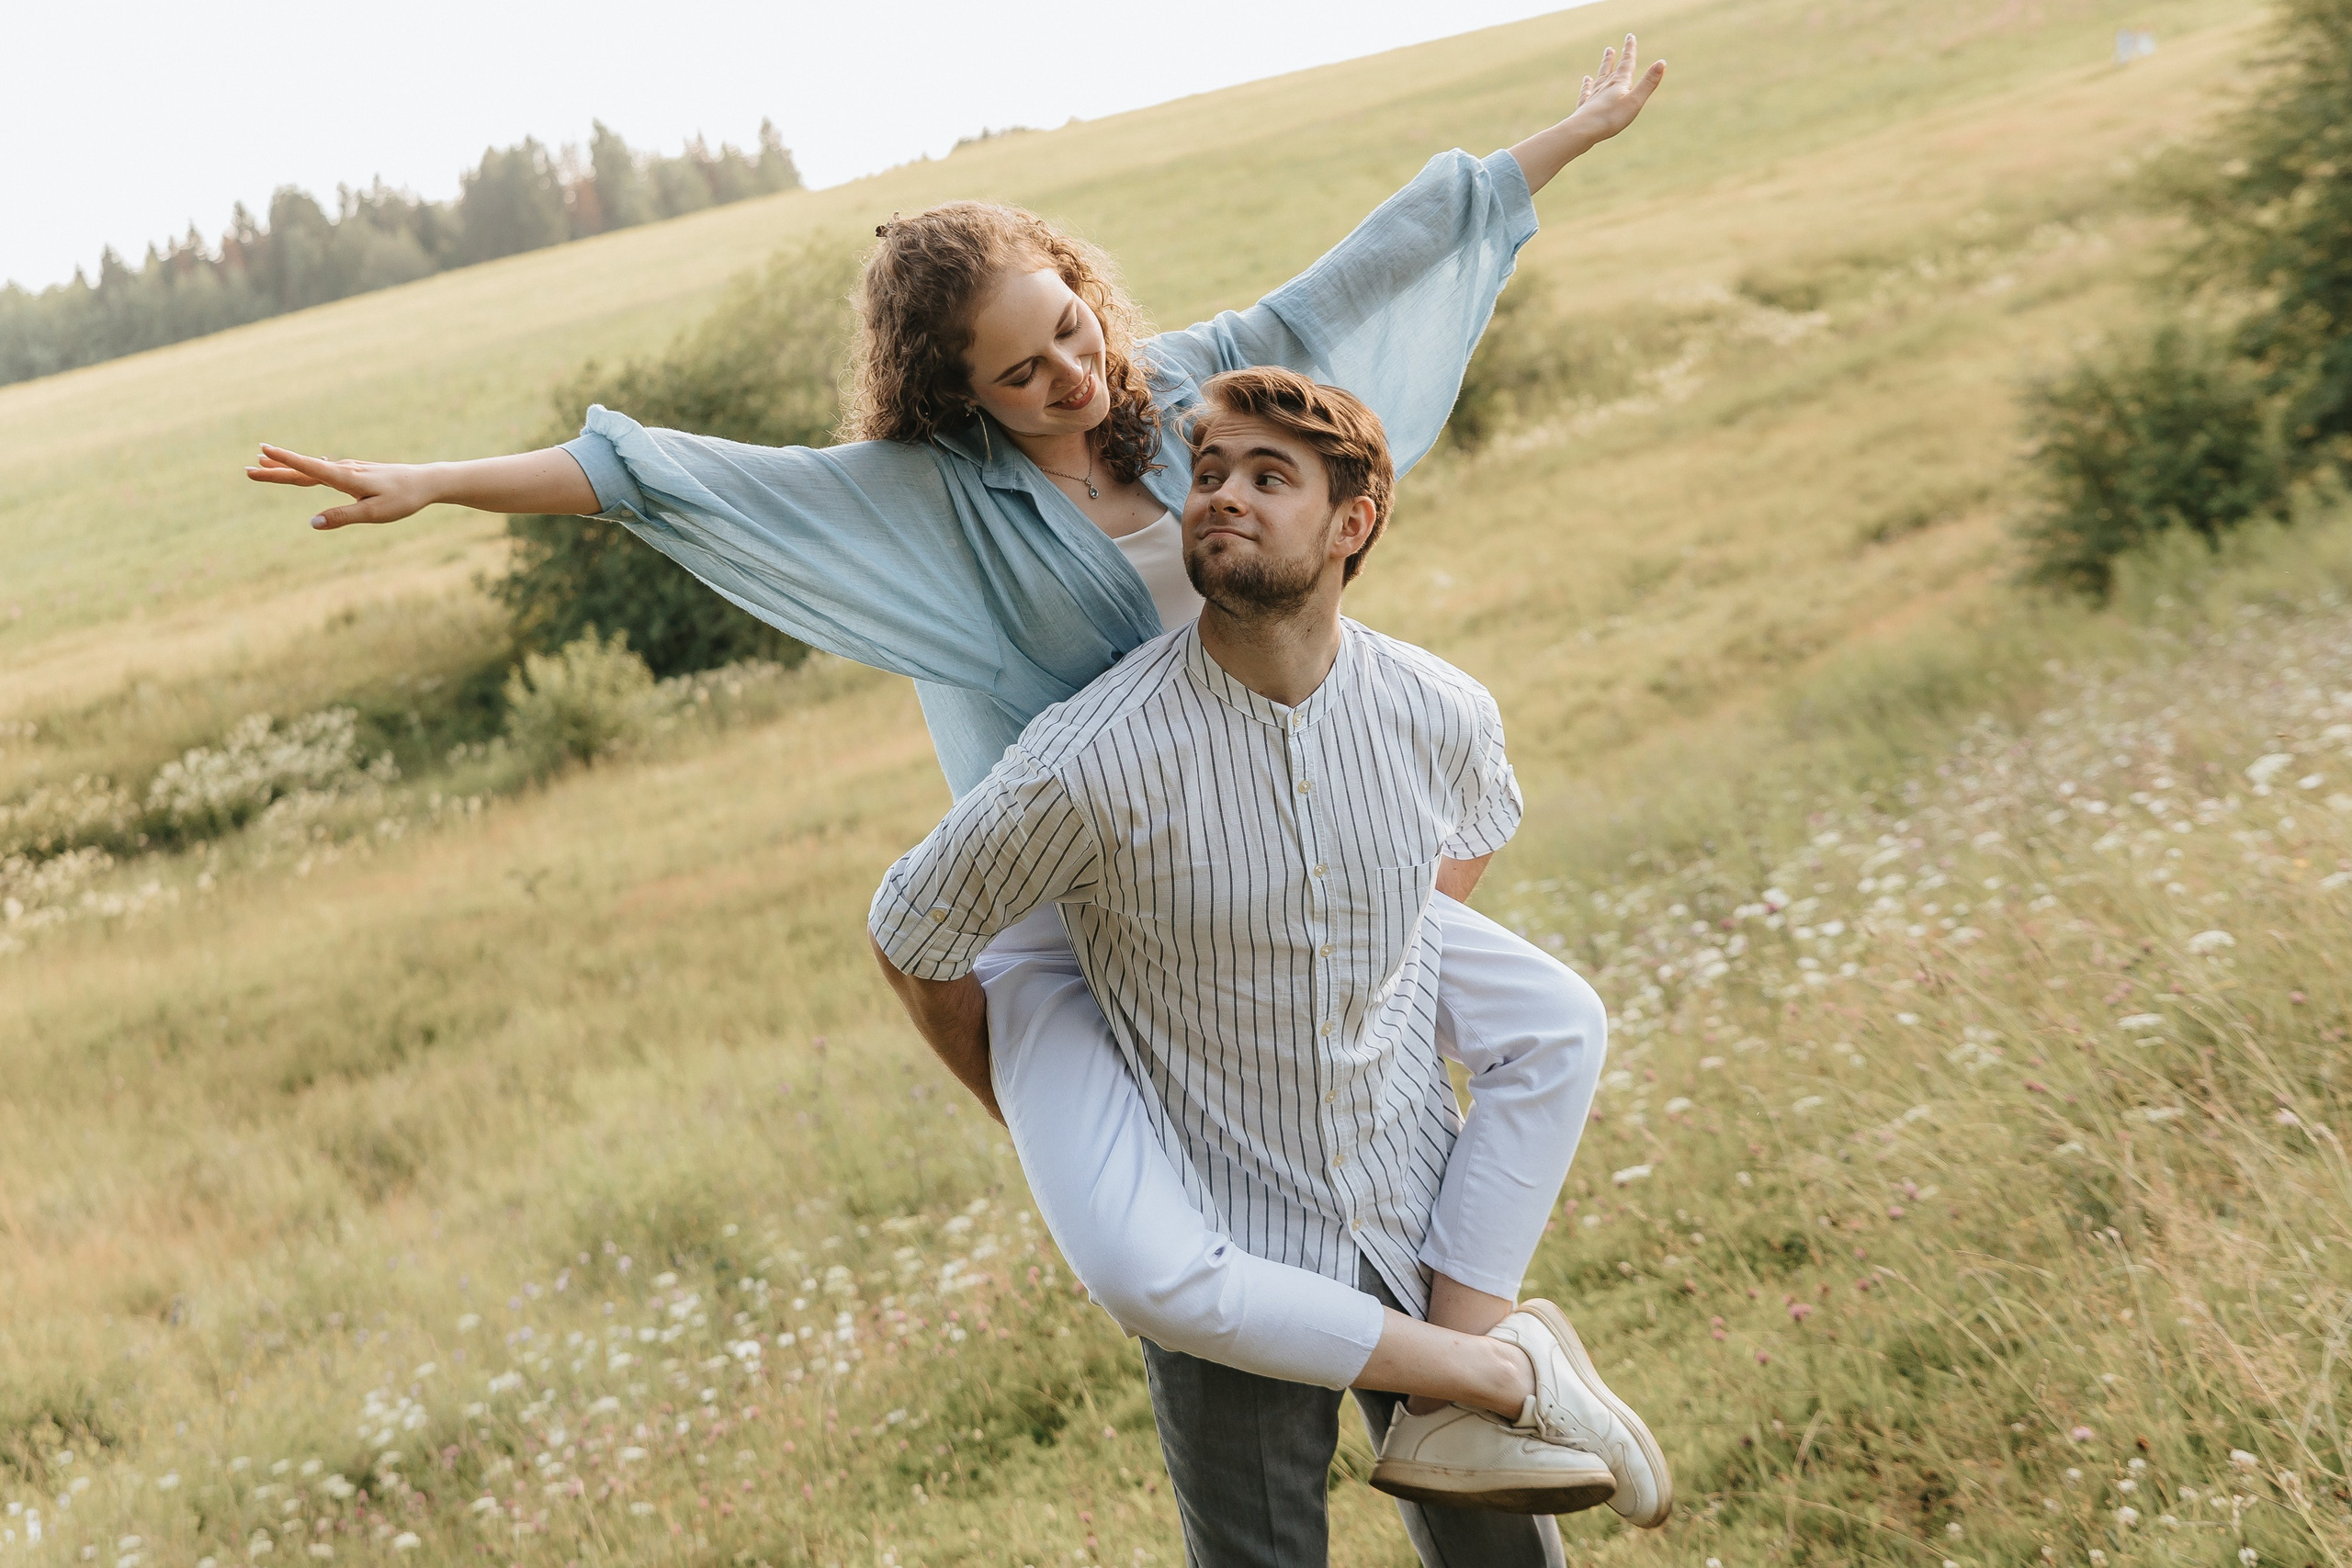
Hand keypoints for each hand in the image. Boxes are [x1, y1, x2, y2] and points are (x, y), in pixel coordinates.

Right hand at [245, 443, 440, 529]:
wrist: (426, 482)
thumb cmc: (403, 499)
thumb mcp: (374, 514)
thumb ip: (343, 517)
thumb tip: (312, 523)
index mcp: (345, 478)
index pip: (308, 468)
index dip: (285, 461)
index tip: (262, 451)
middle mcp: (344, 470)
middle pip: (303, 470)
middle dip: (275, 469)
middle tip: (247, 469)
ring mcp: (348, 469)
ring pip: (312, 468)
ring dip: (287, 466)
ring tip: (263, 462)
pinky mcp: (355, 472)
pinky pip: (324, 469)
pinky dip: (306, 467)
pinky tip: (303, 466)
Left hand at [1562, 33, 1666, 146]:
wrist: (1583, 131)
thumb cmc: (1610, 118)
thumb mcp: (1635, 101)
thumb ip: (1648, 83)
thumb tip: (1662, 62)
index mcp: (1619, 83)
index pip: (1627, 63)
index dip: (1629, 49)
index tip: (1630, 36)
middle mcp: (1605, 86)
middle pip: (1611, 68)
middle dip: (1615, 57)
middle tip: (1614, 46)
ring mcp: (1594, 96)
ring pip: (1600, 77)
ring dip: (1604, 66)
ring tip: (1606, 55)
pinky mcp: (1585, 107)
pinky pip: (1587, 93)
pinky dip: (1587, 85)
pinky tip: (1586, 81)